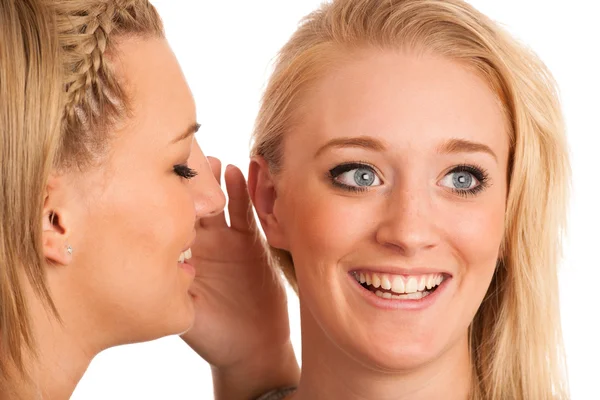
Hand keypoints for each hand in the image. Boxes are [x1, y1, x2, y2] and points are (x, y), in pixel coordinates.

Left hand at [181, 157, 297, 397]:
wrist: (252, 346)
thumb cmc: (214, 335)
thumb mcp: (186, 313)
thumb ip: (174, 289)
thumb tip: (159, 258)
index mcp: (179, 257)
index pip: (165, 220)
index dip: (163, 198)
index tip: (157, 176)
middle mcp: (200, 243)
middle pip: (189, 203)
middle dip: (187, 181)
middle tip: (183, 158)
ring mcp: (225, 240)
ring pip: (217, 202)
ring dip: (214, 180)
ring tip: (210, 160)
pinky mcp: (250, 241)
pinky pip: (245, 213)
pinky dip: (243, 192)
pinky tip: (238, 171)